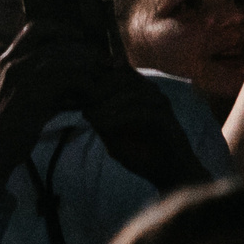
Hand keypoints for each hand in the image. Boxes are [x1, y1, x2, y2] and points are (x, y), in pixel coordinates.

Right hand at [0, 21, 113, 194]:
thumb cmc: (15, 121)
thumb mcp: (23, 91)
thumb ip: (43, 76)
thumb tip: (76, 69)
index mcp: (8, 58)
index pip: (35, 28)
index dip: (61, 28)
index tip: (79, 38)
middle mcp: (12, 62)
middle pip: (57, 43)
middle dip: (84, 52)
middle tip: (103, 64)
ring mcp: (20, 77)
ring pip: (64, 58)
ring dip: (86, 68)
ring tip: (99, 81)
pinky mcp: (32, 93)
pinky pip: (68, 78)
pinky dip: (85, 85)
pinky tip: (90, 96)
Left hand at [82, 67, 211, 192]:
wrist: (166, 173)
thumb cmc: (139, 152)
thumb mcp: (111, 133)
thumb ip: (100, 117)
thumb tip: (83, 106)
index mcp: (138, 90)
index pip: (117, 69)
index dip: (96, 76)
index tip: (76, 93)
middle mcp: (151, 92)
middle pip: (123, 76)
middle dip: (99, 89)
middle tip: (81, 104)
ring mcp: (161, 104)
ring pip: (133, 92)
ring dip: (108, 103)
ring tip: (90, 117)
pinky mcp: (168, 119)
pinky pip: (142, 112)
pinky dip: (119, 117)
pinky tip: (102, 126)